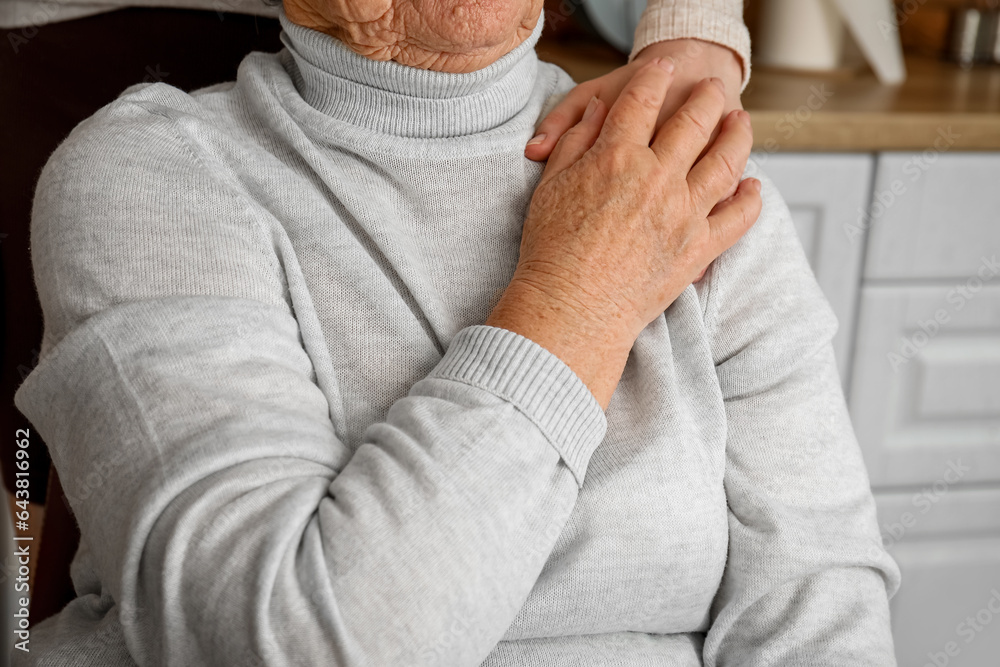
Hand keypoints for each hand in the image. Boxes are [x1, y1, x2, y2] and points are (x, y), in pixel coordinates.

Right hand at [527, 39, 744, 285]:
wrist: (570, 310)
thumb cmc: (551, 252)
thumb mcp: (550, 185)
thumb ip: (576, 141)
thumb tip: (600, 110)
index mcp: (615, 157)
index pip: (641, 101)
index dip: (653, 78)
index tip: (661, 68)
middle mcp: (656, 179)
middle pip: (693, 122)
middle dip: (705, 96)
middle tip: (712, 86)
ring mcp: (683, 213)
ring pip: (726, 160)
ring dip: (738, 134)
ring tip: (741, 120)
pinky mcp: (699, 249)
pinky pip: (738, 217)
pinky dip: (750, 199)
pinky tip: (754, 186)